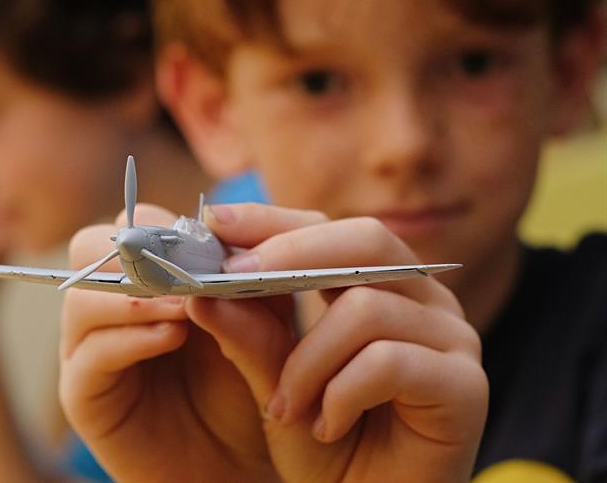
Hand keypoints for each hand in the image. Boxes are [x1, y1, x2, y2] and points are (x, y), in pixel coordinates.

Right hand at [58, 204, 278, 481]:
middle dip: (139, 251)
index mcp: (146, 280)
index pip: (137, 224)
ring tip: (186, 309)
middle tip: (188, 269)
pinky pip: (88, 353)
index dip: (171, 226)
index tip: (215, 239)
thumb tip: (221, 240)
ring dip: (136, 295)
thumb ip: (248, 287)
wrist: (238, 469)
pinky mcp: (83, 394)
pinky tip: (172, 339)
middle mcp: (108, 307)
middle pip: (90, 245)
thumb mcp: (262, 329)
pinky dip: (129, 338)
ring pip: (81, 295)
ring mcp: (89, 349)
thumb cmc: (249, 395)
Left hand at [189, 203, 487, 482]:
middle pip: (366, 241)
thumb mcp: (276, 384)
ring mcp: (453, 339)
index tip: (215, 220)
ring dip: (307, 363)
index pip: (329, 230)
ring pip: (365, 308)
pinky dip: (341, 394)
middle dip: (290, 254)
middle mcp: (425, 300)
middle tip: (232, 278)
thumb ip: (250, 336)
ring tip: (286, 408)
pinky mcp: (466, 385)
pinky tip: (327, 426)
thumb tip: (202, 291)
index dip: (273, 220)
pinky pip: (388, 361)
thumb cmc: (327, 448)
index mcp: (381, 287)